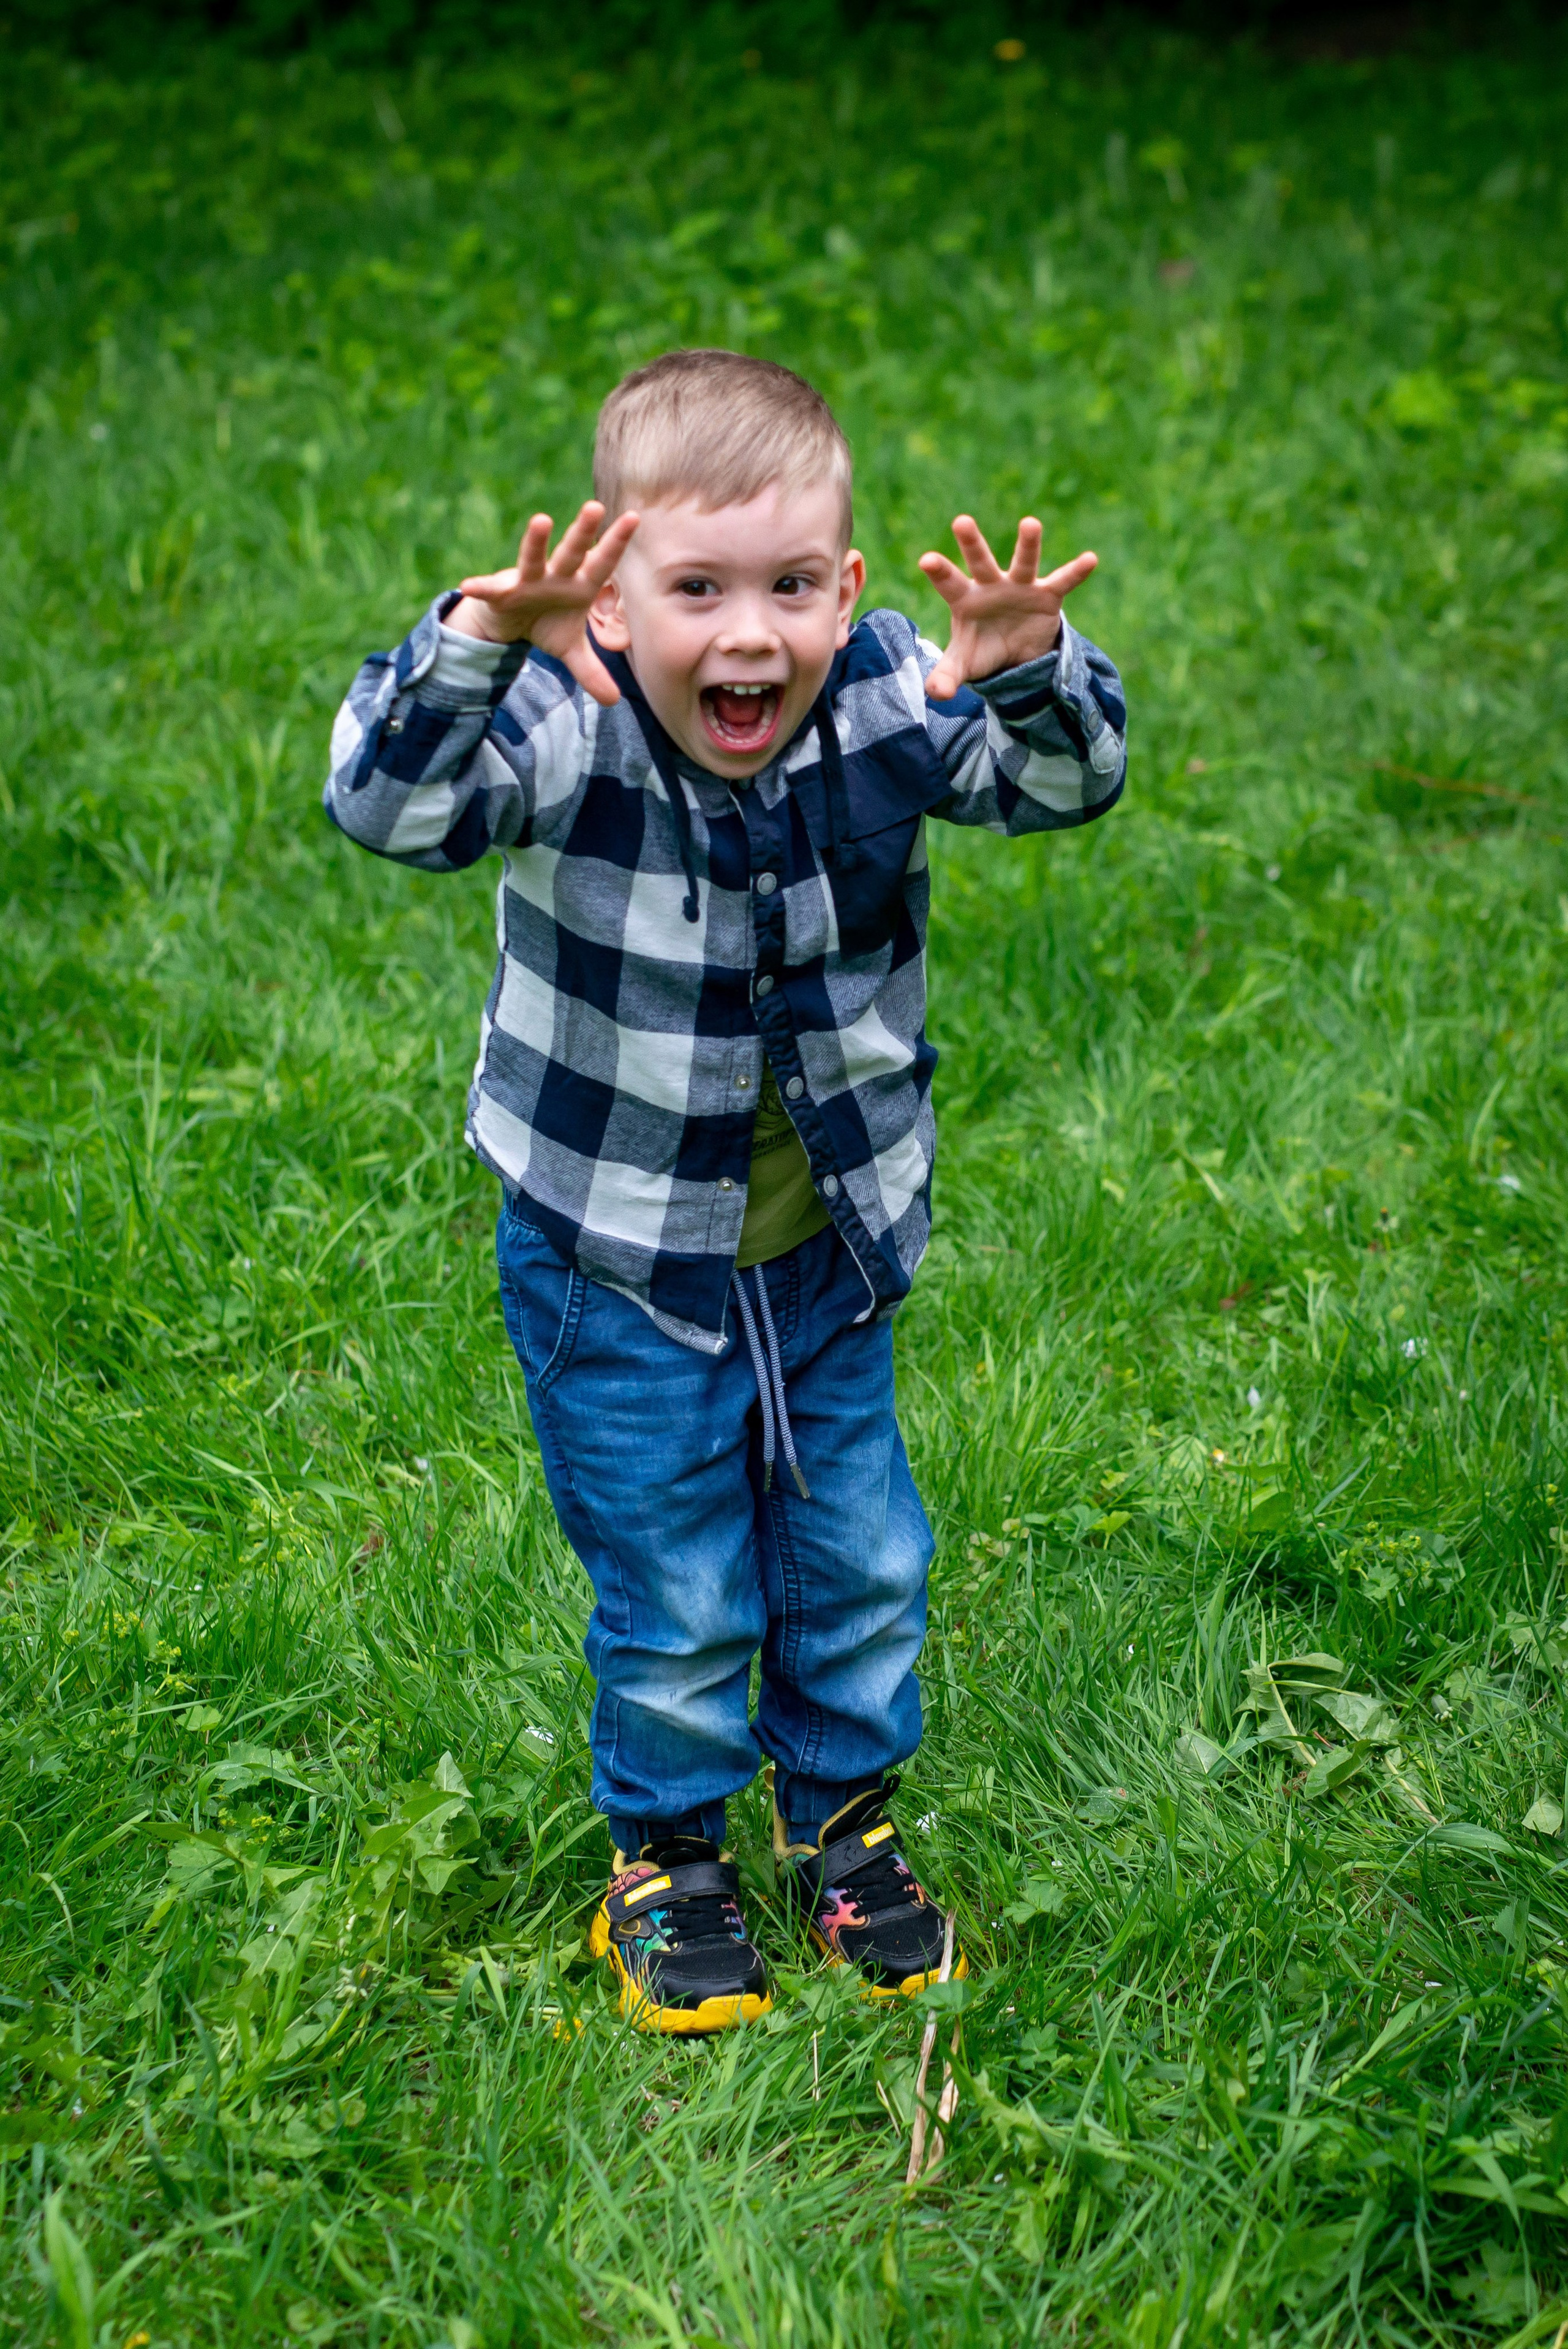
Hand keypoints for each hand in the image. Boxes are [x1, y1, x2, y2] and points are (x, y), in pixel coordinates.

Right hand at [448, 501, 639, 706]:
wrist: (510, 621)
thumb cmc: (546, 623)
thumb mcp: (570, 650)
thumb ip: (592, 671)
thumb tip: (614, 701)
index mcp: (578, 585)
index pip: (603, 563)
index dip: (617, 543)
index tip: (635, 518)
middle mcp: (555, 576)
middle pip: (572, 552)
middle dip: (583, 532)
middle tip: (596, 507)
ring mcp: (527, 580)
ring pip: (533, 558)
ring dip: (536, 541)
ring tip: (541, 520)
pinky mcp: (500, 590)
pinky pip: (490, 588)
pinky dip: (480, 587)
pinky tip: (468, 586)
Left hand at [918, 517, 1097, 700]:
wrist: (1016, 654)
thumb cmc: (982, 650)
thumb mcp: (963, 665)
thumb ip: (946, 676)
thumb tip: (935, 694)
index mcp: (966, 599)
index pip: (949, 584)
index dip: (940, 572)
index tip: (926, 560)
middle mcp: (991, 586)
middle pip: (980, 561)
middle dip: (972, 543)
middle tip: (961, 521)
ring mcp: (1020, 586)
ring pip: (1023, 563)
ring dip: (1027, 544)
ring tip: (1030, 523)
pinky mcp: (1047, 594)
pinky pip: (1063, 581)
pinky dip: (1076, 572)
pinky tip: (1090, 560)